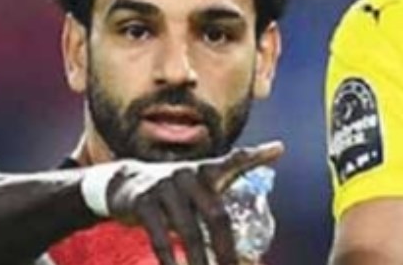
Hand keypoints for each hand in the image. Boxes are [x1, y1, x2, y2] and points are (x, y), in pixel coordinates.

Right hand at [105, 141, 282, 264]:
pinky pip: (159, 237)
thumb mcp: (198, 184)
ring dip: (199, 261)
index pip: (234, 161)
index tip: (278, 148)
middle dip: (228, 250)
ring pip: (189, 232)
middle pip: (216, 215)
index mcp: (205, 171)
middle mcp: (187, 175)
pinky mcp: (143, 202)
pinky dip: (169, 259)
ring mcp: (165, 187)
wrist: (124, 182)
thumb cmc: (173, 189)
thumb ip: (224, 191)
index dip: (255, 156)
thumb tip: (254, 189)